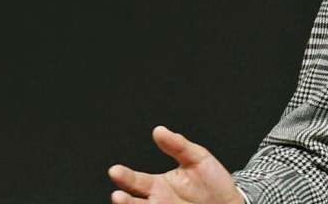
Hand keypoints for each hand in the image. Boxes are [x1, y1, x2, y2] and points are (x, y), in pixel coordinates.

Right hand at [108, 125, 242, 203]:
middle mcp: (157, 202)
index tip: (115, 171)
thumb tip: (159, 130)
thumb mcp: (197, 158)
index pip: (135, 181)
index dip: (124, 176)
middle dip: (124, 199)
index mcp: (158, 185)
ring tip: (124, 201)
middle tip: (118, 194)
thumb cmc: (212, 182)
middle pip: (134, 202)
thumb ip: (178, 145)